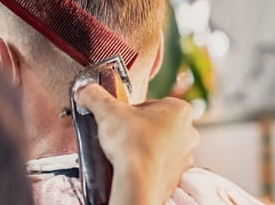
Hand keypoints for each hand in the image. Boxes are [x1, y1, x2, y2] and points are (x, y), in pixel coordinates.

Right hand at [75, 84, 198, 204]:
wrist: (138, 183)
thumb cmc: (132, 144)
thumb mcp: (107, 112)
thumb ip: (96, 96)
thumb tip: (86, 90)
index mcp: (179, 110)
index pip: (152, 103)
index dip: (133, 110)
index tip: (121, 118)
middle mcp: (188, 132)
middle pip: (157, 124)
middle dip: (140, 128)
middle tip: (123, 133)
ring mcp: (185, 156)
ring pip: (160, 145)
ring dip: (145, 146)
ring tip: (127, 151)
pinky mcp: (177, 176)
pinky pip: (160, 165)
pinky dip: (148, 164)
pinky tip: (134, 165)